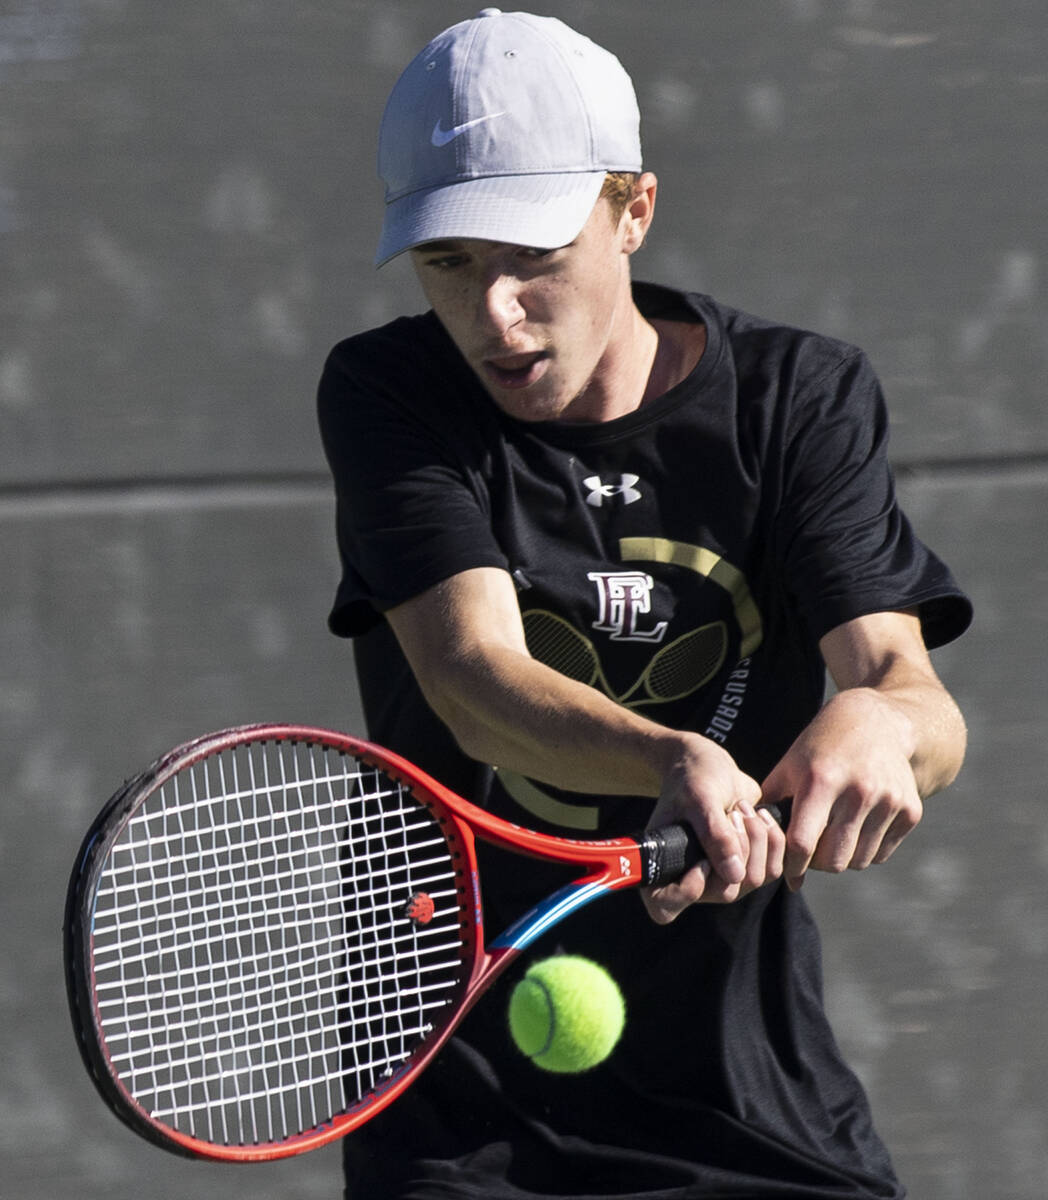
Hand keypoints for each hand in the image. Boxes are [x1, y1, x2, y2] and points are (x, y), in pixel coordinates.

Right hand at [642, 735, 785, 922]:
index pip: (665, 908)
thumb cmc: (692, 778)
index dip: (687, 891)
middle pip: (726, 892)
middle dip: (737, 848)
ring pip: (754, 880)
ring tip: (742, 809)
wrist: (710, 767)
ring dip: (756, 840)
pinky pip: (772, 868)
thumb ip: (713, 833)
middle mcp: (692, 880)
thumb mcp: (700, 798)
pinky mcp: (747, 867)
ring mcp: (722, 878)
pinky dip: (772, 839)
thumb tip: (734, 875)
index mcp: (662, 868)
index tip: (702, 859)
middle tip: (730, 814)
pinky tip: (759, 815)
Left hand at [762, 687, 921, 891]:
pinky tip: (856, 828)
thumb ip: (771, 802)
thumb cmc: (822, 745)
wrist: (876, 721)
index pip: (803, 843)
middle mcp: (859, 791)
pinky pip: (881, 854)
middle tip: (810, 854)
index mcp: (822, 779)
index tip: (787, 874)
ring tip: (831, 838)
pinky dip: (866, 850)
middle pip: (834, 860)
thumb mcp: (790, 763)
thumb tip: (751, 842)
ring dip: (842, 858)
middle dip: (817, 864)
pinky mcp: (911, 810)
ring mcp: (888, 801)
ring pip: (859, 861)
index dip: (792, 865)